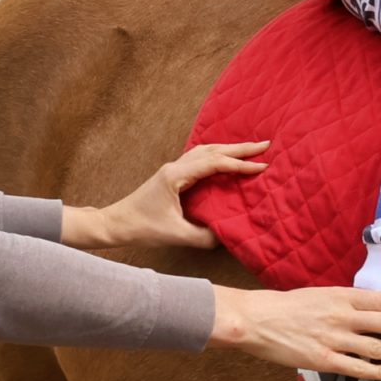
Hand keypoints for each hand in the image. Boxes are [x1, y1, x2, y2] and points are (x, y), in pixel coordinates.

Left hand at [61, 141, 268, 256]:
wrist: (115, 224)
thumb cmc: (142, 228)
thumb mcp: (176, 235)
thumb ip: (204, 236)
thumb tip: (227, 235)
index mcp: (176, 176)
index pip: (215, 164)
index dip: (240, 165)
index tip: (262, 166)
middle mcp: (175, 167)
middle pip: (212, 150)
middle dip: (240, 148)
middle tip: (265, 144)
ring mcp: (173, 169)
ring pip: (206, 151)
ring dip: (229, 149)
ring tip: (250, 149)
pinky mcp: (172, 176)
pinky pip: (199, 158)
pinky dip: (217, 155)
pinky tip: (225, 158)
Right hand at [208, 286, 380, 378]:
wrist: (257, 319)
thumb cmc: (291, 306)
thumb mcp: (325, 295)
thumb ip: (351, 302)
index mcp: (344, 296)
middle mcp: (342, 316)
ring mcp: (333, 339)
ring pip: (378, 348)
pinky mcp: (323, 360)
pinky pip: (357, 368)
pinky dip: (380, 371)